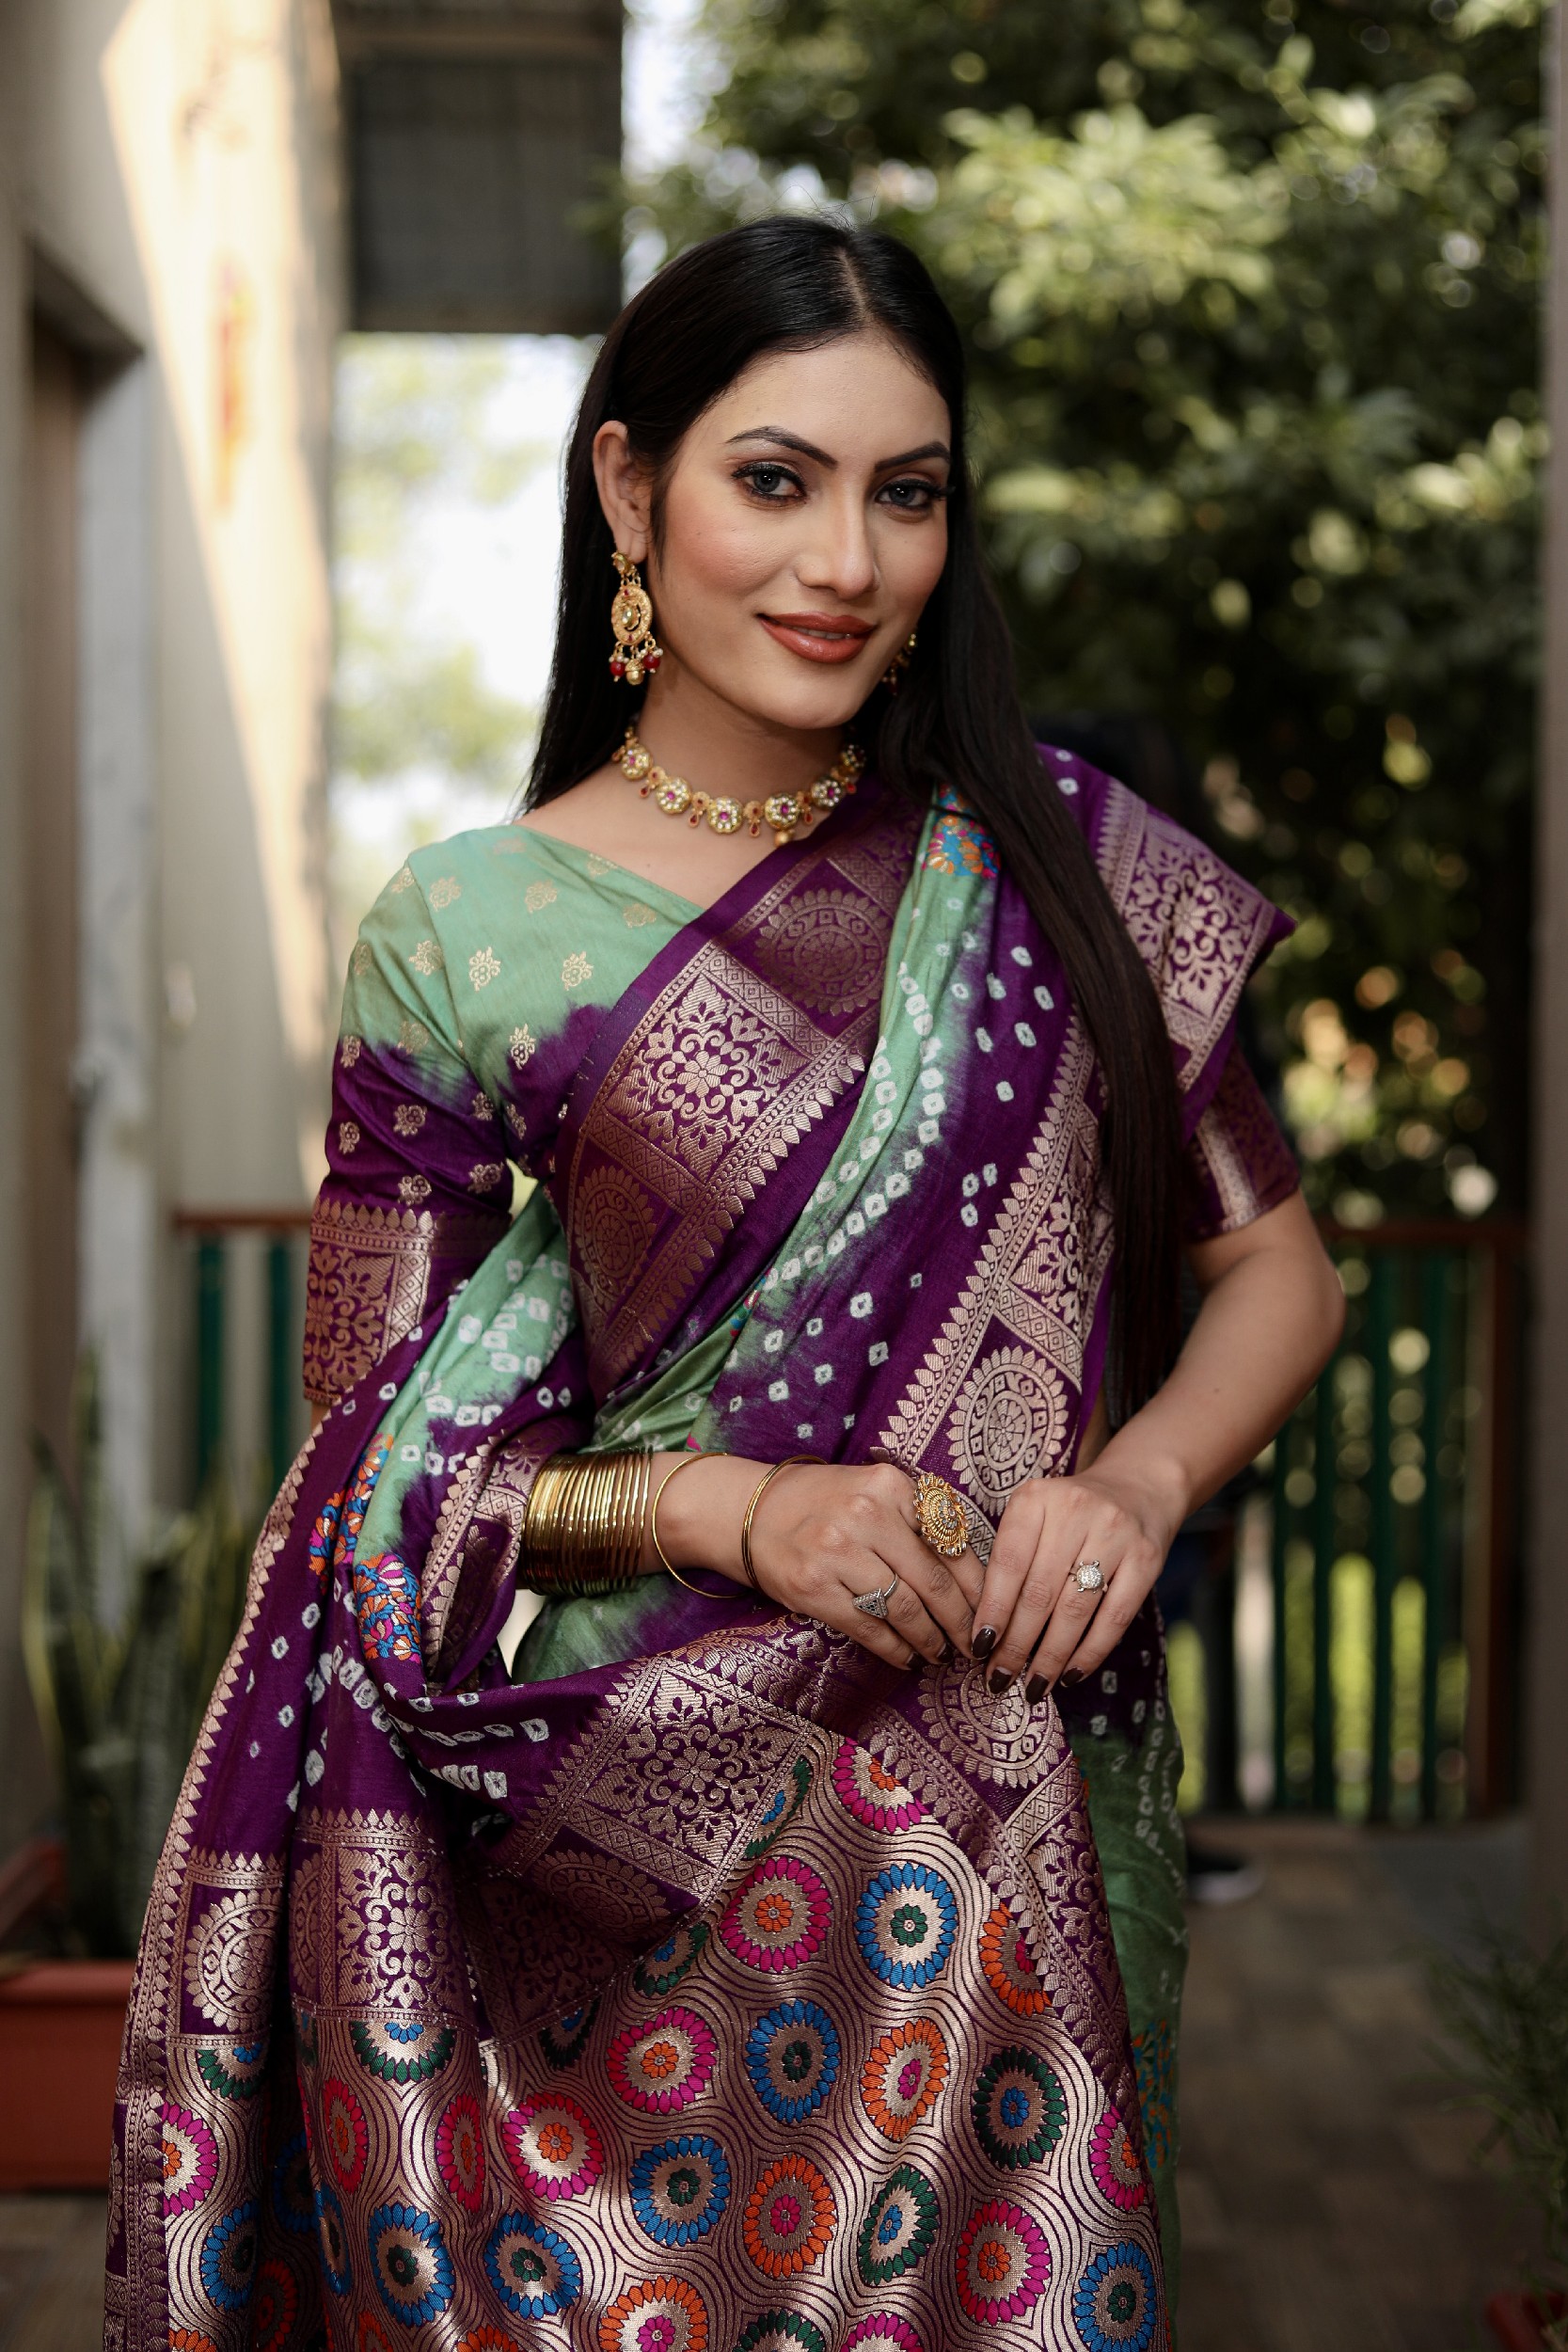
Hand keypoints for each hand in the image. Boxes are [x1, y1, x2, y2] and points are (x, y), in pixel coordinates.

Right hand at [655, 1455, 982, 1669]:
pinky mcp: (813, 1587)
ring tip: (939, 1652)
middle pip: (933, 1581)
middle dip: (961, 1621)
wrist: (750, 1511)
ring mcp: (836, 1552)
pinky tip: (906, 1656)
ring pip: (903, 1608)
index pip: (952, 1543)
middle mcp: (865, 1516)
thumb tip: (976, 1574)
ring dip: (929, 1639)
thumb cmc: (824, 1503)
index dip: (979, 1585)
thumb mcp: (874, 1491)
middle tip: (975, 1644)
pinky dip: (893, 1648)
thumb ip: (919, 1521)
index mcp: (891, 1486)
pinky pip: (867, 1626)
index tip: (994, 1610)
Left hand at [969, 1466, 1182, 1700]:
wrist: (1139, 1488)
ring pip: (1075, 1609)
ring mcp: (1115, 1533)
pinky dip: (1090, 1652)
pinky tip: (1070, 1674)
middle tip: (999, 1678)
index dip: (992, 1610)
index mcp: (1036, 1498)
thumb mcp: (1035, 1517)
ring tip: (1033, 1686)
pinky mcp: (1147, 1559)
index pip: (1007, 1563)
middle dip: (1016, 1644)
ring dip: (1050, 1656)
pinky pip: (1114, 1617)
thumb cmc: (1071, 1515)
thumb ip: (1012, 1560)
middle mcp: (1075, 1510)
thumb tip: (987, 1632)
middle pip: (1039, 1592)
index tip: (978, 1648)